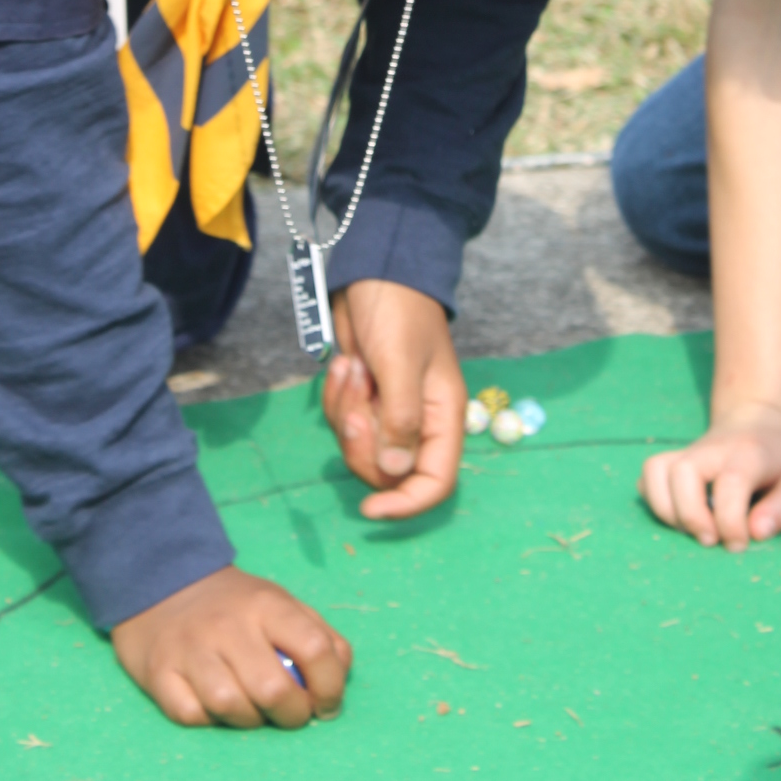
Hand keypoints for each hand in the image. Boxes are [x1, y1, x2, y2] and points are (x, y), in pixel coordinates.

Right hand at [111, 567, 351, 728]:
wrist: (166, 585)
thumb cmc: (237, 605)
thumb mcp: (281, 604)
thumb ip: (318, 633)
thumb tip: (341, 673)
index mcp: (268, 605)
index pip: (315, 649)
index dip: (330, 687)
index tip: (328, 705)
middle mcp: (229, 625)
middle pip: (272, 689)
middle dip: (292, 715)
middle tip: (292, 714)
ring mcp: (190, 649)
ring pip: (229, 706)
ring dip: (249, 721)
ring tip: (254, 711)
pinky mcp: (159, 673)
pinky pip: (190, 715)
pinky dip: (208, 720)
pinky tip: (215, 708)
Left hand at [324, 279, 465, 519]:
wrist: (374, 272)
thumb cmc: (398, 311)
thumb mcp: (400, 363)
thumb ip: (401, 419)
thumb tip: (396, 473)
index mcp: (443, 416)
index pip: (436, 482)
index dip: (407, 503)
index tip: (370, 509)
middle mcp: (418, 421)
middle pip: (388, 471)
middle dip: (363, 443)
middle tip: (357, 401)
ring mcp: (388, 410)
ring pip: (361, 448)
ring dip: (347, 412)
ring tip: (352, 368)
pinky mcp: (363, 398)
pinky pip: (343, 423)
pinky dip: (337, 398)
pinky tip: (343, 364)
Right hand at [638, 400, 780, 548]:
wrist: (759, 417)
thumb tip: (757, 533)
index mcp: (749, 454)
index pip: (731, 483)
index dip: (732, 522)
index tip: (741, 544)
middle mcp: (712, 450)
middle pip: (683, 473)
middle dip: (691, 516)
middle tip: (712, 540)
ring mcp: (689, 452)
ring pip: (656, 471)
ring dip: (666, 510)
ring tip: (691, 531)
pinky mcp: (674, 459)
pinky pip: (649, 475)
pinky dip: (655, 500)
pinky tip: (679, 515)